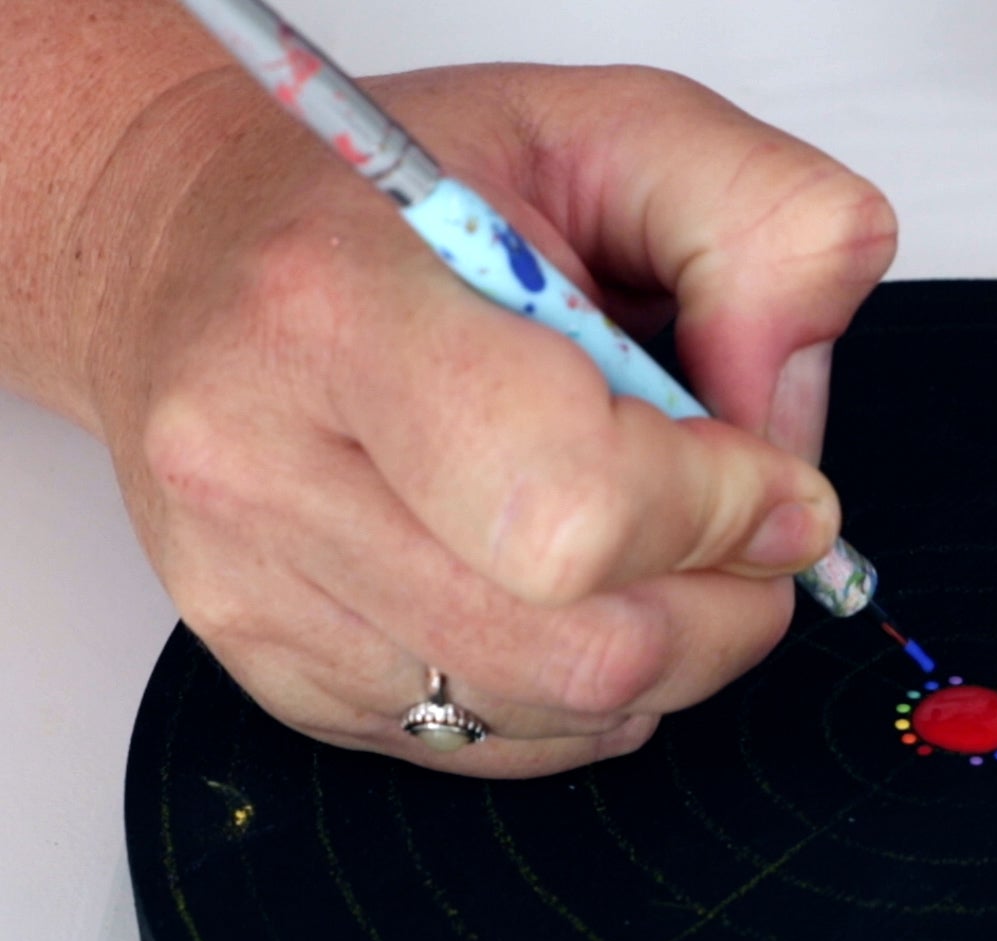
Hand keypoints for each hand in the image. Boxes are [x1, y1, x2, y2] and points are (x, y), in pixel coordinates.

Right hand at [76, 64, 895, 776]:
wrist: (191, 247)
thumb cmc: (410, 188)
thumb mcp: (624, 129)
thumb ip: (768, 236)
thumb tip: (794, 445)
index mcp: (338, 305)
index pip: (575, 507)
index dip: (721, 510)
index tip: (775, 476)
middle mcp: (264, 467)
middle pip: (583, 649)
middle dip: (727, 602)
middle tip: (748, 524)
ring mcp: (255, 593)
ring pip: (557, 715)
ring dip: (675, 647)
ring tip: (660, 536)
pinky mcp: (278, 676)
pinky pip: (503, 745)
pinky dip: (592, 686)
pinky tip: (576, 583)